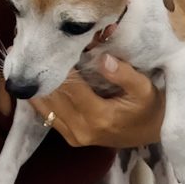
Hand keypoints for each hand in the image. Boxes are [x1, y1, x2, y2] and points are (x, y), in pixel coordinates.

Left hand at [31, 56, 164, 148]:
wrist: (150, 132)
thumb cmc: (148, 107)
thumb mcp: (143, 88)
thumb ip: (123, 73)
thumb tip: (102, 57)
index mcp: (99, 116)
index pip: (71, 87)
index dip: (62, 66)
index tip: (56, 45)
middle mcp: (82, 129)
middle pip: (54, 97)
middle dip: (47, 74)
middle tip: (41, 50)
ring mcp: (74, 136)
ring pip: (46, 108)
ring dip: (40, 86)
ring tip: (34, 63)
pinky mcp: (70, 137)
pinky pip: (48, 116)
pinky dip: (41, 98)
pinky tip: (37, 81)